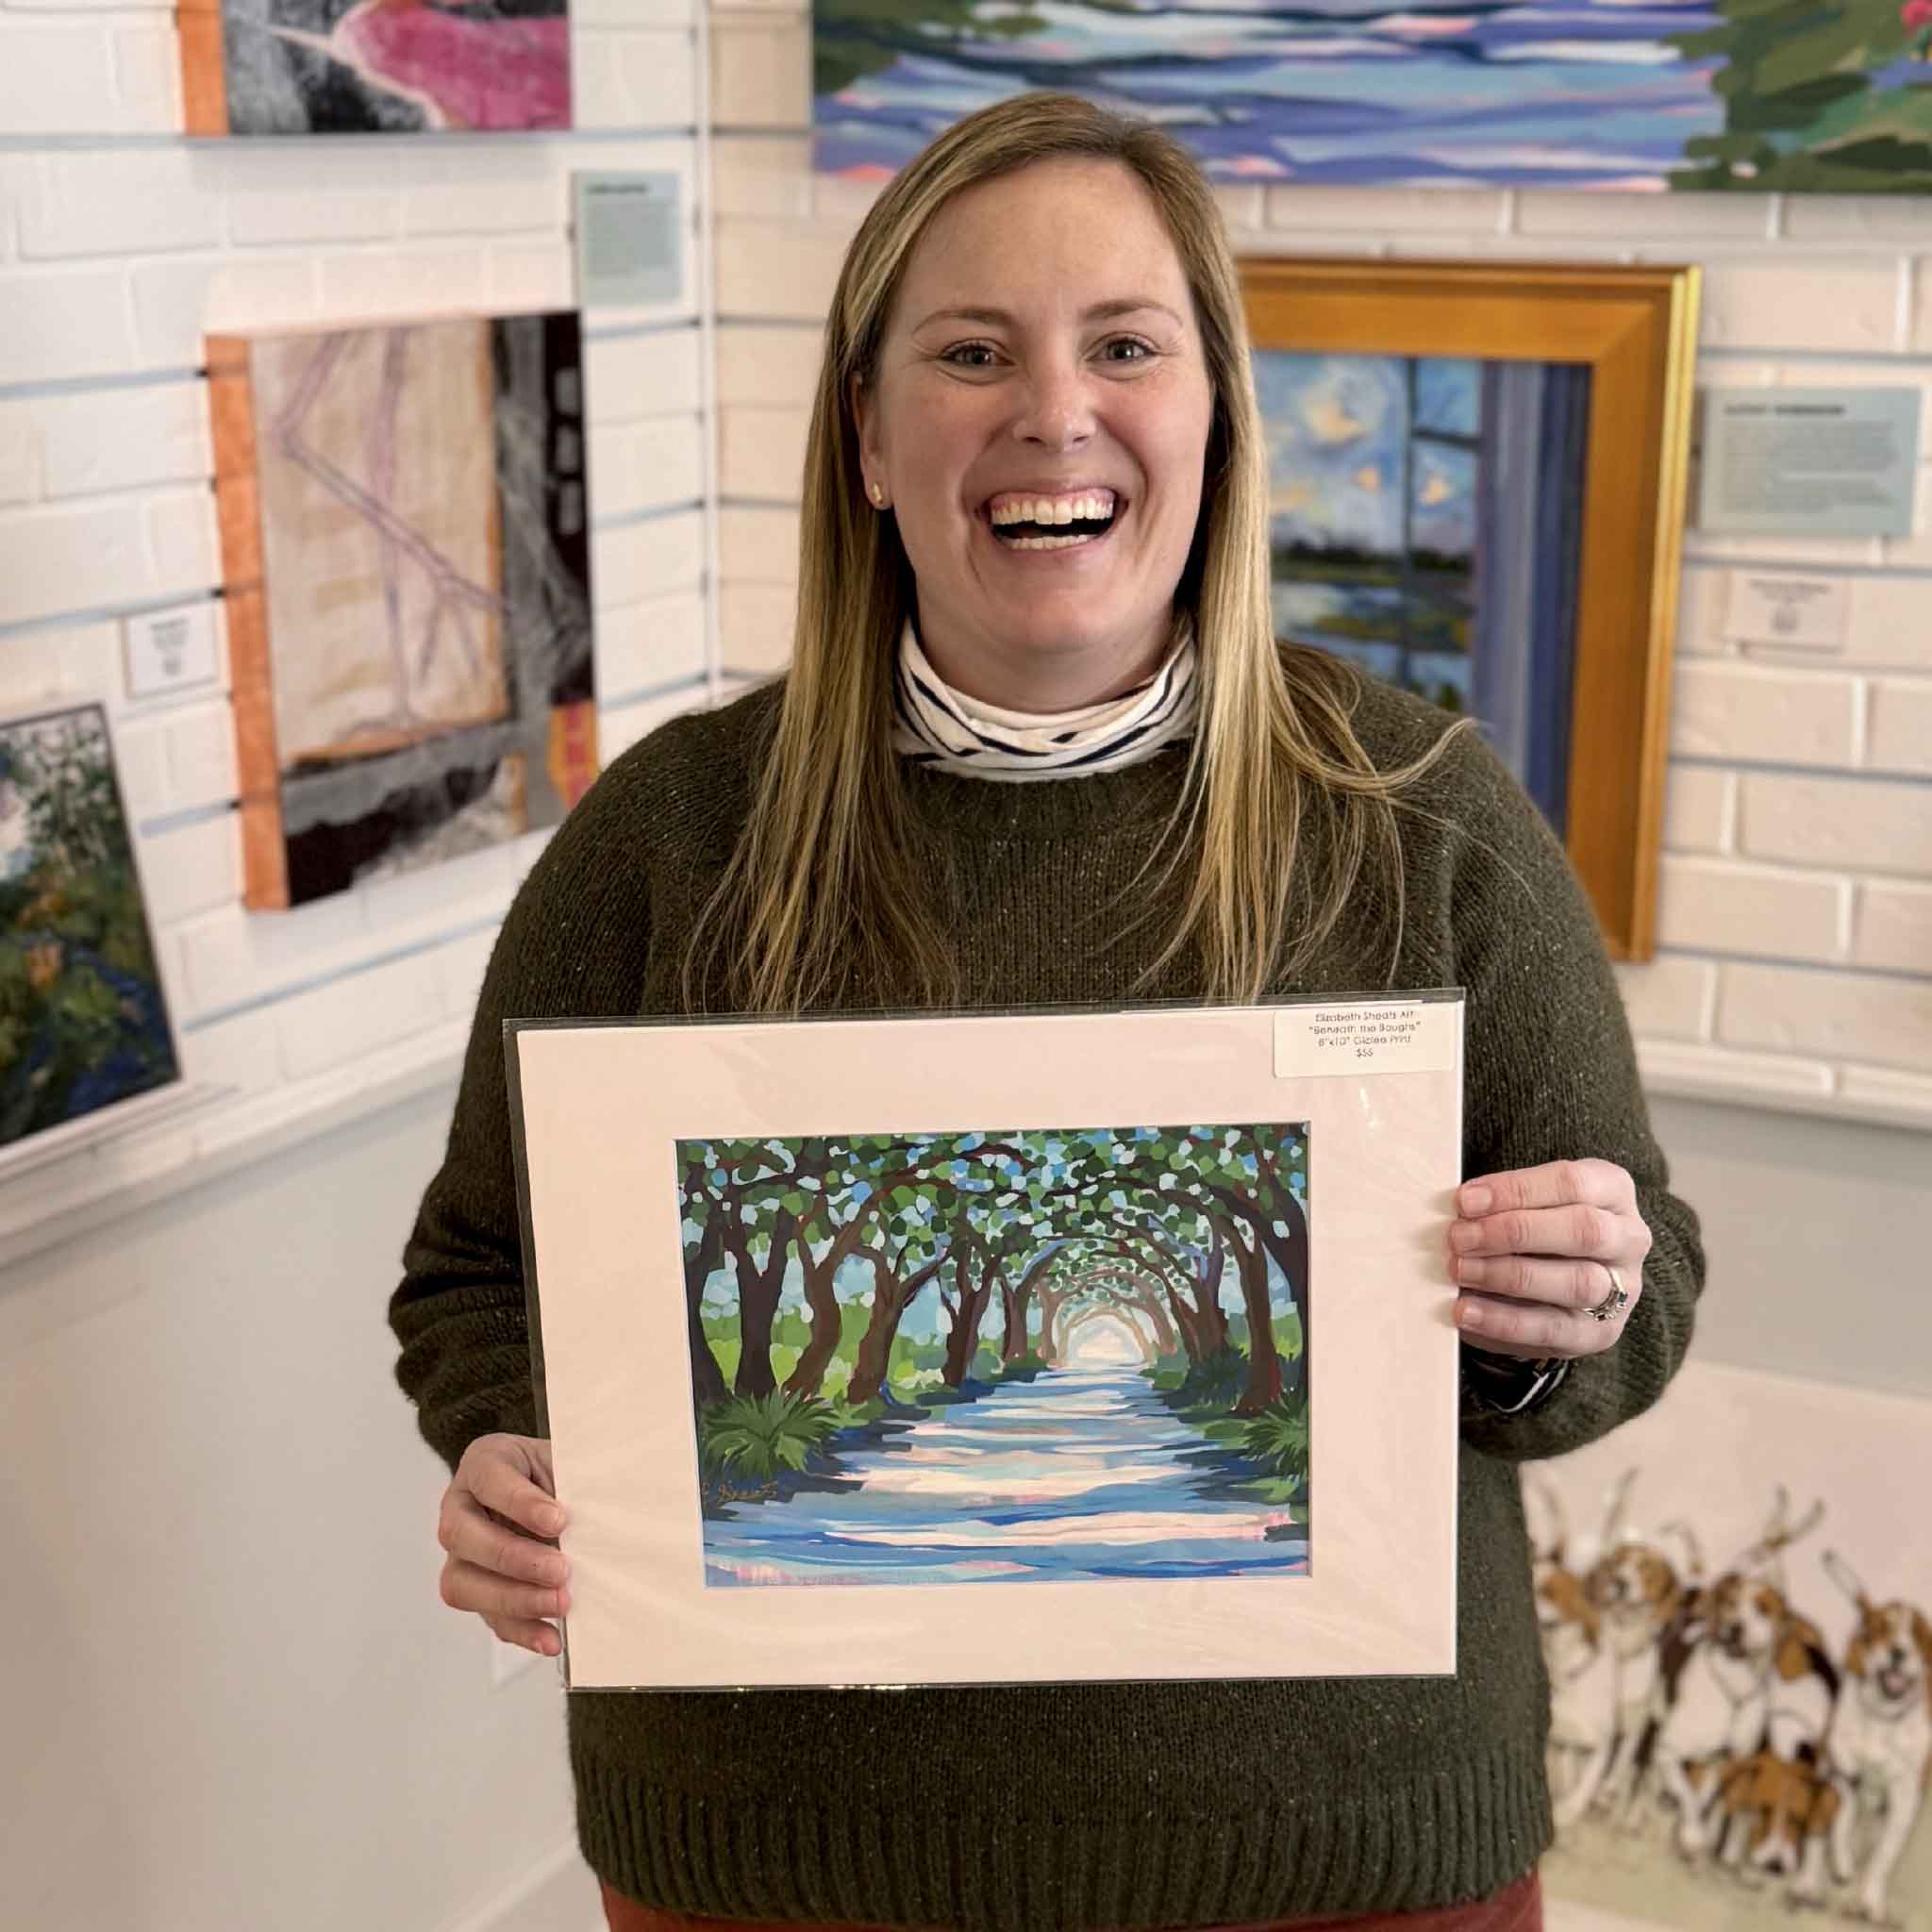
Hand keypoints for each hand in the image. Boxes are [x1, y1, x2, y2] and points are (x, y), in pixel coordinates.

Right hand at [436, 1432, 570, 1655]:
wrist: (551, 1492)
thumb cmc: (558, 1473)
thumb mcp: (568, 1461)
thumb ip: (578, 1478)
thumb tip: (607, 1511)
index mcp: (484, 1463)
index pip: (488, 1478)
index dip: (520, 1502)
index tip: (559, 1519)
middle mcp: (460, 1507)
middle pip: (462, 1534)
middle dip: (513, 1558)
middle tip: (561, 1570)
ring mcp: (461, 1553)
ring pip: (462, 1583)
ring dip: (513, 1600)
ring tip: (560, 1604)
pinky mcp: (475, 1590)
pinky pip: (486, 1617)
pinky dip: (520, 1631)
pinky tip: (551, 1638)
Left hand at [1447, 1159, 1648, 1360]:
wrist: (1561, 1283)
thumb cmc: (1537, 1228)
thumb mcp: (1528, 1203)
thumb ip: (1502, 1204)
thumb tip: (1457, 1214)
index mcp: (1613, 1190)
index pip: (1572, 1182)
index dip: (1516, 1190)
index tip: (1465, 1201)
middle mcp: (1629, 1238)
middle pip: (1583, 1230)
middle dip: (1513, 1232)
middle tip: (1459, 1237)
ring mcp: (1622, 1290)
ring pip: (1577, 1282)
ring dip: (1508, 1276)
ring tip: (1459, 1271)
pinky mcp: (1600, 1333)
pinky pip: (1555, 1329)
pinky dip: (1504, 1321)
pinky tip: (1466, 1311)